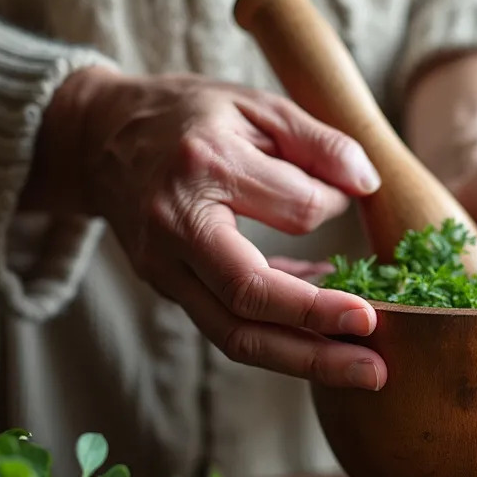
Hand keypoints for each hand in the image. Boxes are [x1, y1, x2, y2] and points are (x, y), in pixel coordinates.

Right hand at [27, 67, 387, 389]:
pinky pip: (231, 327)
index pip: (296, 209)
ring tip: (367, 372)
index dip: (335, 205)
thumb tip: (368, 183)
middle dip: (320, 328)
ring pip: (235, 333)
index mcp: (205, 164)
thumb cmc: (188, 116)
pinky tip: (329, 337)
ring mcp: (164, 267)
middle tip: (378, 354)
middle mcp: (177, 225)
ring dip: (305, 360)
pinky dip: (284, 338)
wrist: (97, 138)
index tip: (350, 192)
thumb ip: (318, 140)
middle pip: (251, 297)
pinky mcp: (169, 290)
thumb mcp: (256, 104)